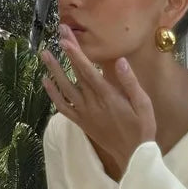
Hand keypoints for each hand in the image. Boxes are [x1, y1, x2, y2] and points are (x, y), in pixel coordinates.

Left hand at [41, 25, 155, 175]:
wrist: (133, 155)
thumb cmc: (141, 128)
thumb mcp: (143, 104)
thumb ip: (130, 83)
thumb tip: (120, 61)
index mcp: (108, 97)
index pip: (88, 71)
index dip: (76, 54)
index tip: (66, 39)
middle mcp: (93, 104)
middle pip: (76, 74)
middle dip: (67, 52)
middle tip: (59, 33)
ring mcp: (85, 114)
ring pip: (65, 89)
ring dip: (54, 71)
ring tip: (44, 55)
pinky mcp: (82, 123)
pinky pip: (63, 108)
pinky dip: (53, 95)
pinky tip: (46, 82)